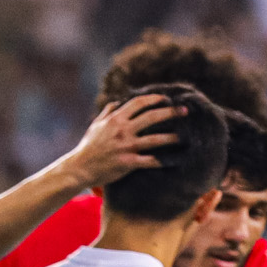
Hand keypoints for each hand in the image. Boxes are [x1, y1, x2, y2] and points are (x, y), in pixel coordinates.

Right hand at [64, 93, 183, 188]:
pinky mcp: (129, 163)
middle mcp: (123, 130)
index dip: (155, 99)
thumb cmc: (88, 146)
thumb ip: (108, 112)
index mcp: (116, 119)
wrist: (81, 167)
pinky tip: (174, 161)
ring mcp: (127, 146)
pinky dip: (163, 161)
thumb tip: (117, 102)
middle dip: (170, 112)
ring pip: (155, 139)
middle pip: (151, 117)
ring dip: (172, 137)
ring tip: (185, 137)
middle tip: (185, 111)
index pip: (139, 103)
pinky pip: (150, 161)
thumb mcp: (96, 125)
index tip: (167, 99)